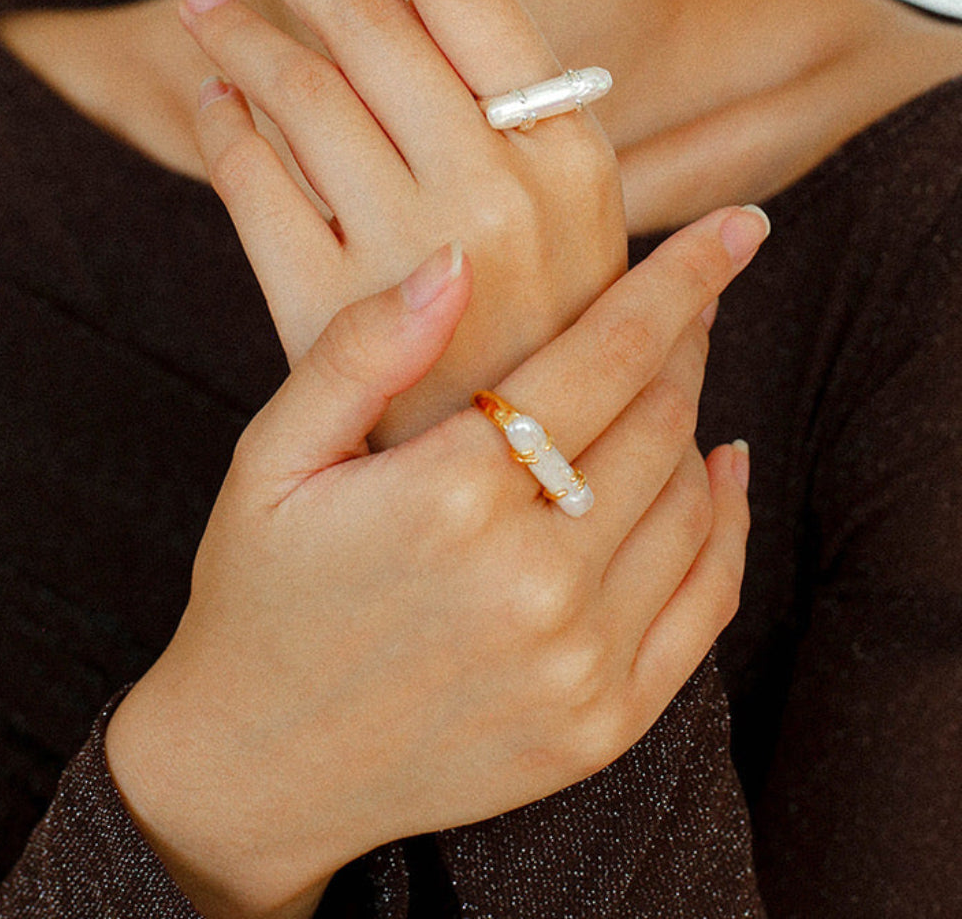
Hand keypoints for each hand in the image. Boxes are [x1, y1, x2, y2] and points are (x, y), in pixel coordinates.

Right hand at [105, 204, 766, 918]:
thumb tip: (455, 260)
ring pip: (689, 498)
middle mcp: (532, 579)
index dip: (682, 279)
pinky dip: (726, 523)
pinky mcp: (602, 723)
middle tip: (686, 295)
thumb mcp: (273, 455)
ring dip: (694, 420)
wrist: (258, 767)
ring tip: (671, 376)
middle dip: (685, 338)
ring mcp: (577, 661)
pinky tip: (718, 471)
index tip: (737, 228)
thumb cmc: (260, 592)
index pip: (609, 354)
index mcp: (451, 496)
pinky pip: (706, 600)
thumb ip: (362, 351)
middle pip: (659, 416)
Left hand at [178, 0, 625, 447]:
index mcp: (571, 151)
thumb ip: (517, 109)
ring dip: (236, 27)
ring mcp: (411, 257)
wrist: (539, 485)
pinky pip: (251, 190)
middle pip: (365, 19)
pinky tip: (210, 93)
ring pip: (296, 94)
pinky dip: (221, 127)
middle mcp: (498, 191)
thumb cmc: (562, 332)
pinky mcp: (330, 318)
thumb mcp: (578, 213)